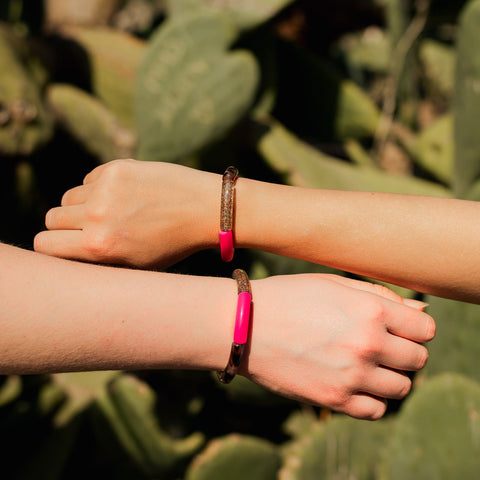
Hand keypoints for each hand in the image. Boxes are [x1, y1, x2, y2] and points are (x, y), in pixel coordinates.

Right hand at [34, 159, 218, 267]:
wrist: (204, 210)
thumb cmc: (171, 244)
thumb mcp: (134, 265)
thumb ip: (96, 259)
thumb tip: (62, 249)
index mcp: (99, 247)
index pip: (44, 244)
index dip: (52, 246)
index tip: (64, 245)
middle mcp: (96, 217)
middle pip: (52, 218)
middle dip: (66, 225)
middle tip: (89, 229)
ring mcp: (105, 189)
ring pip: (69, 198)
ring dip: (82, 205)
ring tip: (112, 213)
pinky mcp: (115, 168)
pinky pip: (88, 180)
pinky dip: (98, 188)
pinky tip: (126, 195)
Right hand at [245, 274, 434, 419]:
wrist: (244, 326)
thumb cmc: (289, 298)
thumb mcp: (333, 284)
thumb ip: (381, 296)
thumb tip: (422, 314)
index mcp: (370, 310)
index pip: (426, 329)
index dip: (415, 328)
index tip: (399, 328)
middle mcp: (367, 344)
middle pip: (418, 359)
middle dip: (405, 351)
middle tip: (380, 345)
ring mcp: (352, 376)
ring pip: (402, 387)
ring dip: (390, 375)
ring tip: (365, 363)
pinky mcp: (334, 400)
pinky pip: (377, 410)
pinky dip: (372, 399)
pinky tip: (354, 383)